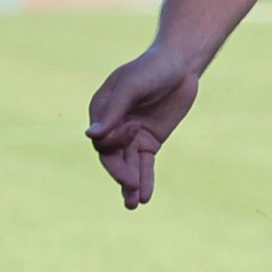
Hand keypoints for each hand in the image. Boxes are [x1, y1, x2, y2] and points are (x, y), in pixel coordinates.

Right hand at [86, 44, 199, 208]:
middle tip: (131, 188)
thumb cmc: (152, 69)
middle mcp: (113, 126)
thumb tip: (91, 136)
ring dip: (129, 185)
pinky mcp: (150, 141)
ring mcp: (132, 135)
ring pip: (127, 165)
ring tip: (133, 205)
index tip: (132, 130)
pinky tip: (145, 197)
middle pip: (112, 157)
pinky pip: (144, 165)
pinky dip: (145, 180)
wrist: (180, 65)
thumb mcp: (133, 86)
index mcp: (101, 111)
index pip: (101, 137)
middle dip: (121, 173)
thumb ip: (113, 111)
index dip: (113, 142)